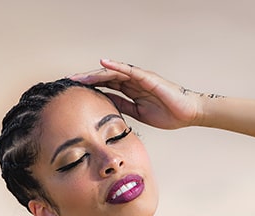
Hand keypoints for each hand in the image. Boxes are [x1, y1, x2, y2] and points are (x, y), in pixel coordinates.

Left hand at [71, 59, 201, 129]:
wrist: (187, 113)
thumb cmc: (167, 114)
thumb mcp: (138, 113)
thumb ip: (123, 106)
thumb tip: (105, 103)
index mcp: (129, 92)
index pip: (105, 87)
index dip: (89, 88)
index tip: (73, 92)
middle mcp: (132, 82)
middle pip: (104, 78)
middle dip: (86, 80)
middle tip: (68, 82)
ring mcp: (139, 78)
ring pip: (112, 72)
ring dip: (94, 74)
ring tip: (78, 76)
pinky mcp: (147, 78)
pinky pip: (129, 70)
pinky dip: (115, 65)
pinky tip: (103, 63)